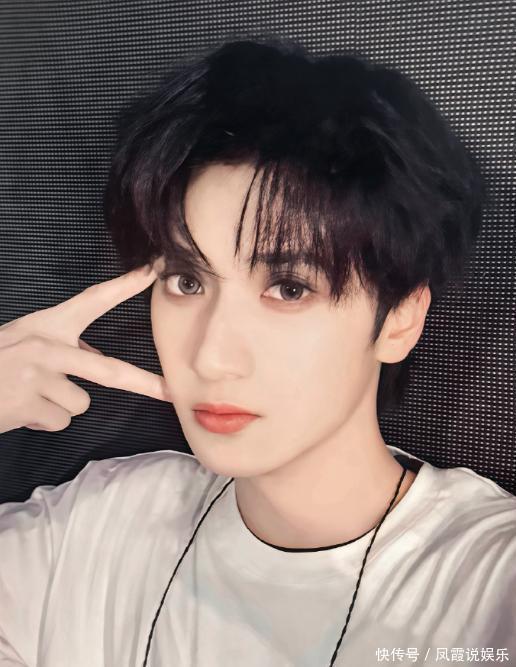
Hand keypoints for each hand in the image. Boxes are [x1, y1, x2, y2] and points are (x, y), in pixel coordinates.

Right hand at [0, 264, 169, 433]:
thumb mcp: (27, 340)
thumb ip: (64, 347)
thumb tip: (97, 362)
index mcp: (48, 324)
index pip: (94, 300)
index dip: (125, 285)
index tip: (154, 269)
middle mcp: (46, 346)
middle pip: (107, 370)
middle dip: (144, 384)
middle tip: (170, 392)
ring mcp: (38, 376)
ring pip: (80, 403)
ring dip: (60, 406)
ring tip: (30, 395)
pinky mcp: (29, 404)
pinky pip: (59, 421)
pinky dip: (43, 421)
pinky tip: (21, 408)